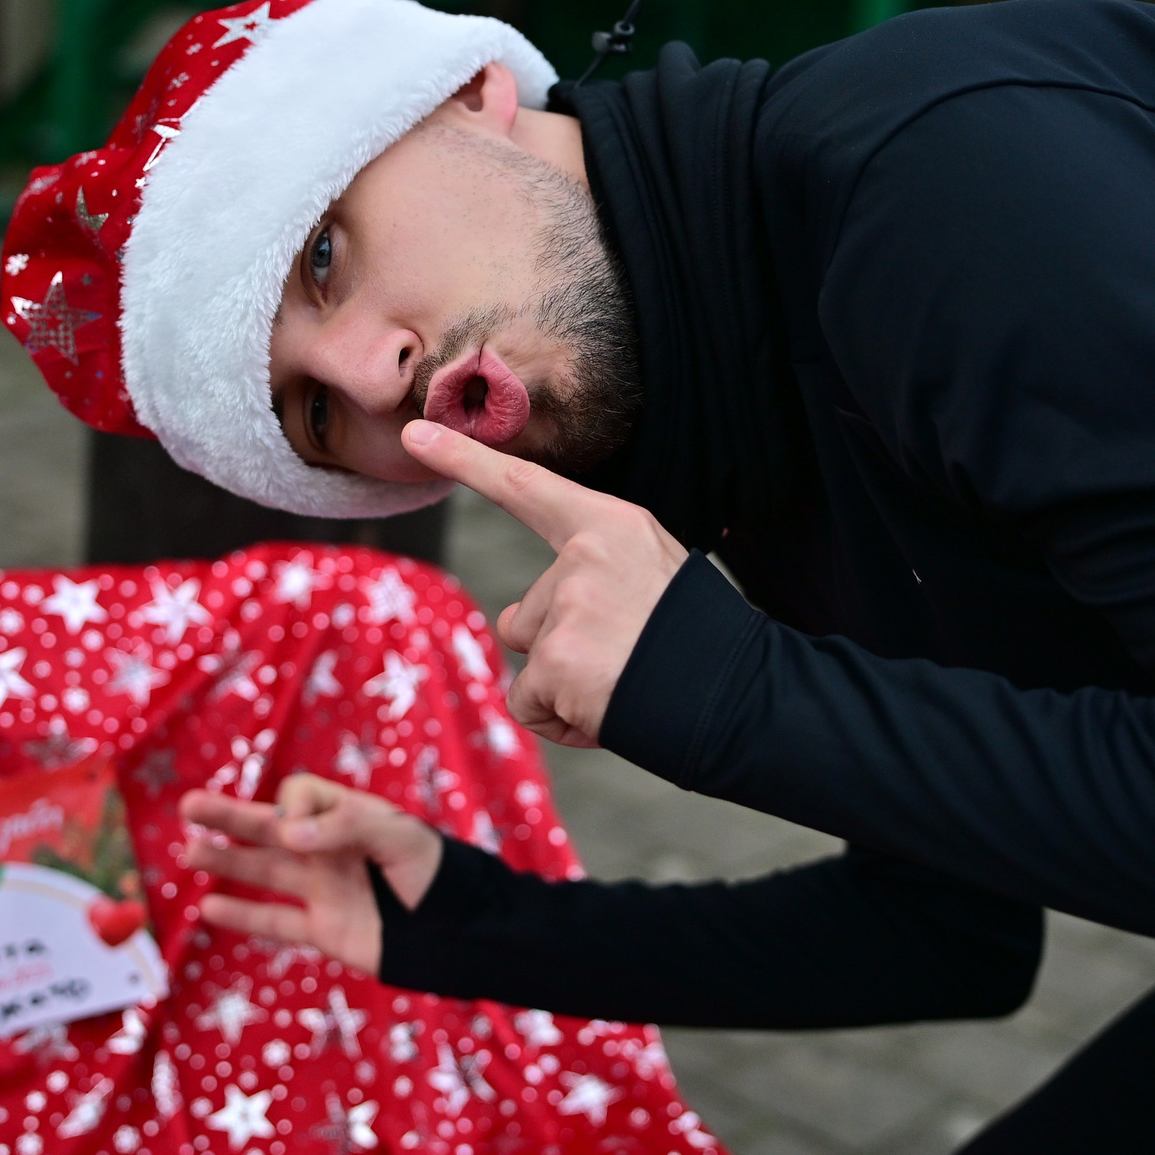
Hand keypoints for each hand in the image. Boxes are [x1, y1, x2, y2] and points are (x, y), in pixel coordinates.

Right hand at [181, 772, 443, 973]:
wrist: (461, 933)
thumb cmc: (436, 874)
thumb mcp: (400, 838)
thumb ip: (345, 828)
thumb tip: (286, 832)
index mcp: (349, 817)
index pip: (301, 798)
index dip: (288, 808)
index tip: (289, 828)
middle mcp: (329, 850)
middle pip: (269, 829)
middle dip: (230, 818)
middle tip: (189, 806)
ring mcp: (324, 889)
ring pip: (265, 872)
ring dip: (226, 862)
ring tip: (188, 852)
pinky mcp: (324, 929)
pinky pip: (276, 921)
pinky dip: (243, 916)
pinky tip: (208, 906)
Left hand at [402, 418, 686, 746]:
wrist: (739, 698)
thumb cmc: (695, 645)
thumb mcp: (650, 579)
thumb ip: (585, 579)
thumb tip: (511, 622)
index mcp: (613, 526)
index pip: (526, 486)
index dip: (465, 460)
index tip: (415, 435)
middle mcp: (584, 556)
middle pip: (525, 613)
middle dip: (560, 648)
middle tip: (625, 658)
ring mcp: (568, 606)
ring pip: (529, 657)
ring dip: (563, 684)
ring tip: (622, 682)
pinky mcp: (557, 660)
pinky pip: (528, 701)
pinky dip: (560, 719)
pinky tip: (605, 709)